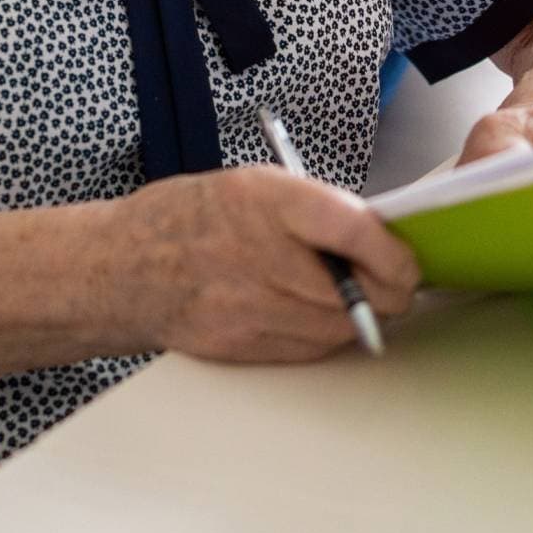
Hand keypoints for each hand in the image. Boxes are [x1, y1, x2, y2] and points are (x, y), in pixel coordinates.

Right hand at [112, 166, 419, 363]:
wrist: (124, 266)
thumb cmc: (193, 214)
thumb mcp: (254, 184)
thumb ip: (315, 208)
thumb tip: (377, 236)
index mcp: (264, 200)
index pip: (351, 228)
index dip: (392, 251)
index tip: (408, 259)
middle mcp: (257, 255)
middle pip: (355, 291)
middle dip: (388, 288)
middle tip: (396, 278)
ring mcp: (246, 307)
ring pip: (339, 327)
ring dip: (359, 314)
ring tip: (353, 291)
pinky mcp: (240, 346)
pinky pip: (308, 349)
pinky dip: (324, 333)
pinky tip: (313, 311)